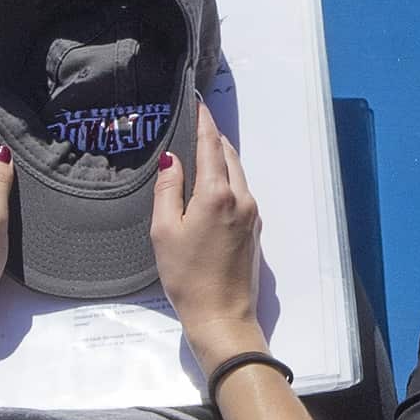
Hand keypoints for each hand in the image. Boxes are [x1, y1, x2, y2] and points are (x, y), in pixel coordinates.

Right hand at [153, 116, 271, 355]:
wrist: (222, 316)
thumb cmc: (187, 276)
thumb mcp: (165, 231)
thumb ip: (168, 190)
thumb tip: (172, 160)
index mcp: (217, 194)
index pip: (212, 146)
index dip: (204, 122)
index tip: (198, 103)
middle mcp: (241, 198)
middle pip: (229, 155)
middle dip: (213, 137)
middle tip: (195, 124)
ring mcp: (252, 214)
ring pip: (237, 173)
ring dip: (221, 158)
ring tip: (200, 149)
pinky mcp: (254, 229)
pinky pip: (241, 192)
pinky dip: (227, 178)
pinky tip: (210, 184)